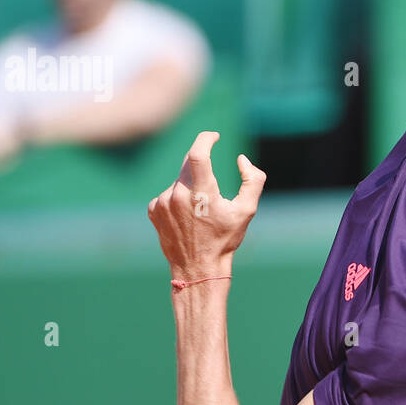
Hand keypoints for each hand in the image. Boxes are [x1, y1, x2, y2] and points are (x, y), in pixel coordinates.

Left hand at [148, 132, 266, 282]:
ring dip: (190, 186)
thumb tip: (241, 159)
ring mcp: (162, 202)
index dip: (206, 139)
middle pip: (189, 163)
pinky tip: (186, 217)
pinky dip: (177, 198)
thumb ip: (253, 180)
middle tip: (212, 183)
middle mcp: (178, 194)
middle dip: (202, 163)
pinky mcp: (153, 209)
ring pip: (179, 180)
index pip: (198, 153)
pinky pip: (167, 194)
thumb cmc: (225, 239)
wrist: (197, 268)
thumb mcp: (247, 211)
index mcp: (202, 193)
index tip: (214, 136)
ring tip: (199, 212)